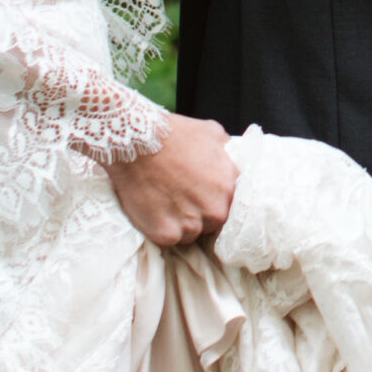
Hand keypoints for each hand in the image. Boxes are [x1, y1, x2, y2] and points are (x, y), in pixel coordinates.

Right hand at [107, 114, 236, 247]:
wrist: (137, 141)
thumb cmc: (173, 133)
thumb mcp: (212, 132)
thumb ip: (228, 152)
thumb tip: (234, 161)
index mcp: (228, 186)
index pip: (230, 204)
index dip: (213, 198)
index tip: (201, 192)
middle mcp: (215, 209)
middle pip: (212, 222)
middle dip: (199, 212)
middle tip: (180, 194)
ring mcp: (191, 224)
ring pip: (191, 233)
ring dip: (180, 222)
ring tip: (164, 199)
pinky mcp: (167, 234)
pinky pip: (170, 240)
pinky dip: (161, 228)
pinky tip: (154, 207)